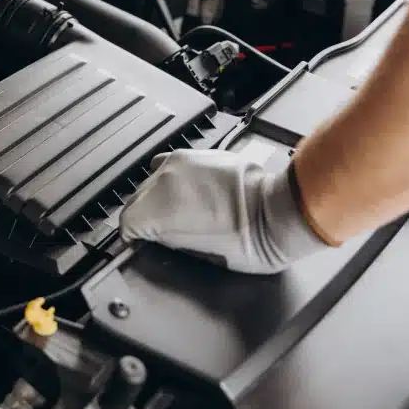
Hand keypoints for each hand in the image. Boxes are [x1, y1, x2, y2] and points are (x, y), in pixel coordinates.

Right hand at [119, 150, 331, 273]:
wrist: (280, 212)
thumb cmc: (251, 240)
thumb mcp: (200, 254)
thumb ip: (167, 240)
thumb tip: (155, 236)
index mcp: (162, 205)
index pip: (127, 221)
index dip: (133, 237)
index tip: (140, 244)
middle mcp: (167, 177)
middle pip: (135, 198)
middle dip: (144, 217)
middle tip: (159, 234)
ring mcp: (183, 161)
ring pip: (151, 180)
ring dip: (156, 196)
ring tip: (175, 213)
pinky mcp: (199, 154)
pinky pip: (172, 167)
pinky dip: (173, 181)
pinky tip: (189, 195)